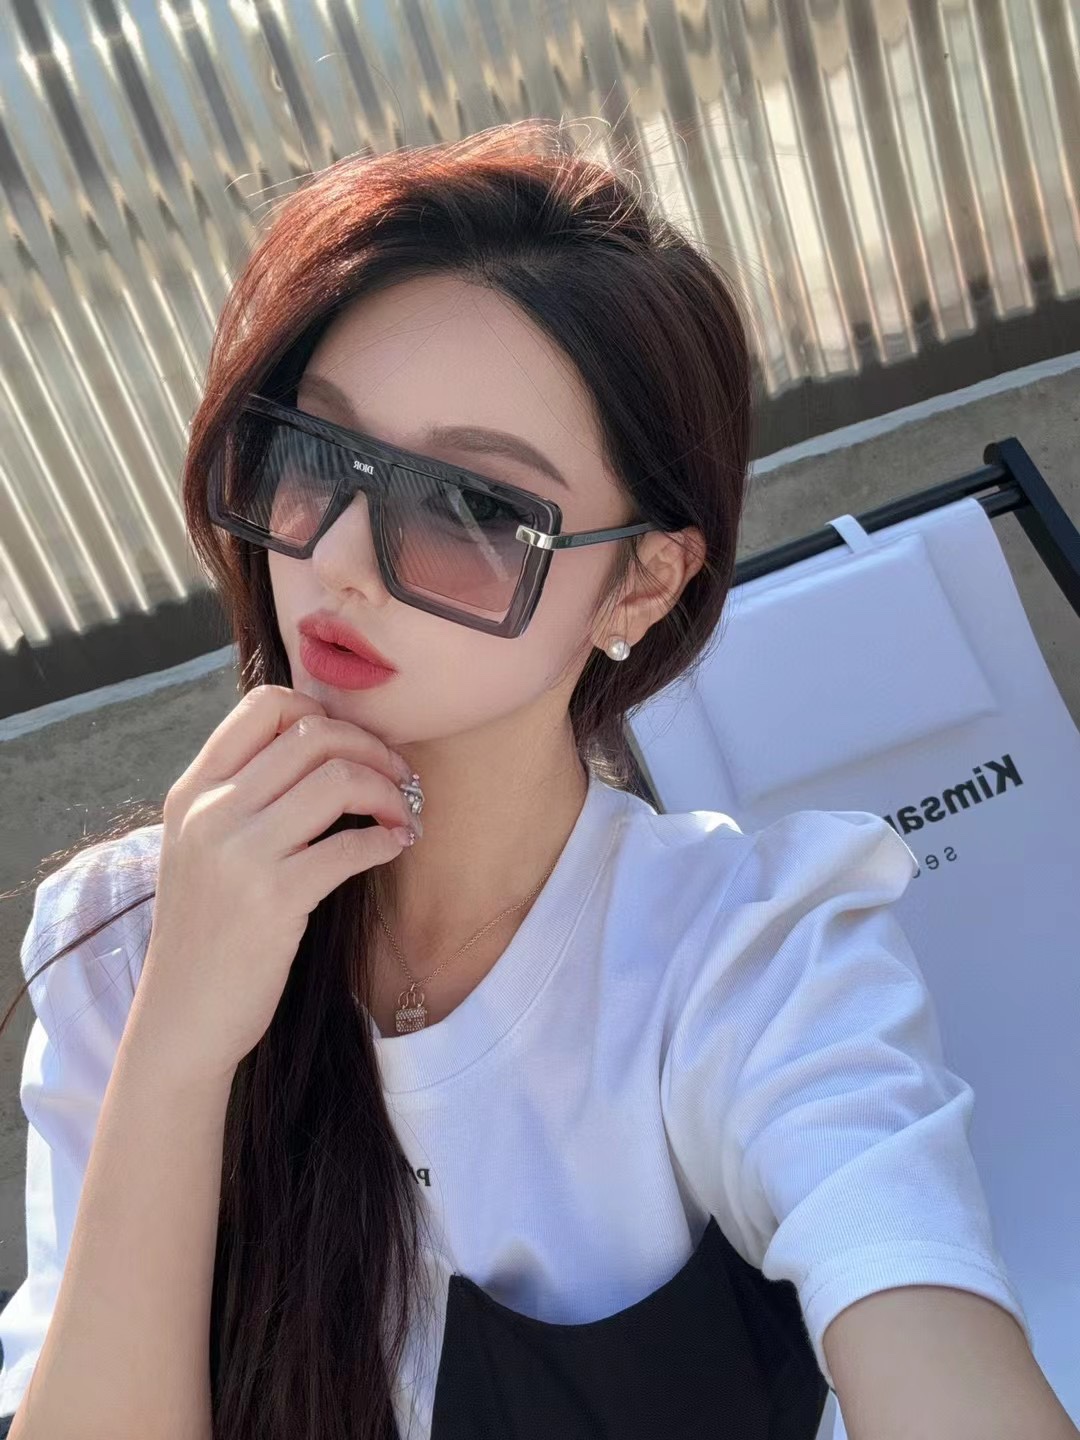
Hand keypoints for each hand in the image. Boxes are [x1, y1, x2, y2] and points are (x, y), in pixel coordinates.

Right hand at [131, 684, 418, 1083]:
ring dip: (389, 791)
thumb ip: (241, 795)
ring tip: (403, 815)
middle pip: (313, 734)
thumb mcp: (201, 846)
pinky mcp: (275, 900)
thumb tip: (318, 745)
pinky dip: (386, 840)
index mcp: (193, 791)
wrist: (183, 1015)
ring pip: (339, 779)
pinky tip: (395, 847)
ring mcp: (240, 854)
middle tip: (399, 777)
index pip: (264, 706)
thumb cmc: (208, 929)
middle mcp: (211, 812)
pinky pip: (352, 845)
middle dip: (372, 748)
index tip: (353, 745)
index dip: (322, 711)